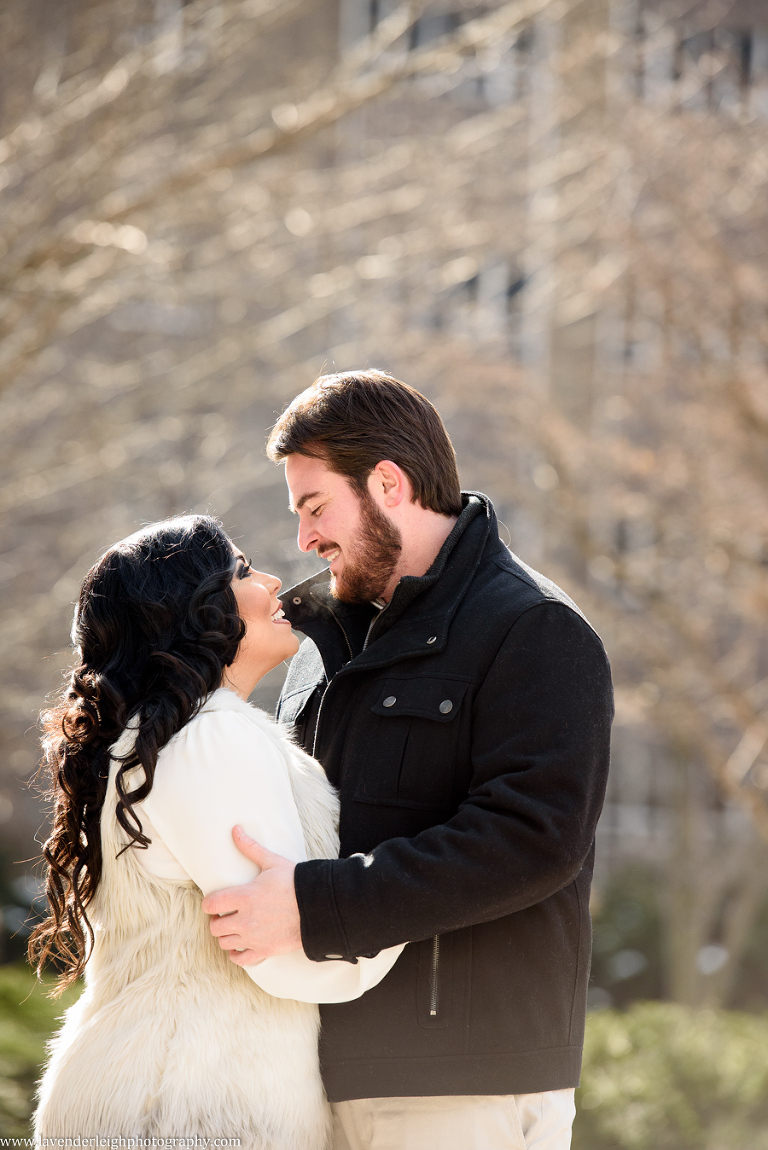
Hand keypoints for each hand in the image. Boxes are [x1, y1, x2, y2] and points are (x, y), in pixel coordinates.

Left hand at [200, 826, 301, 964]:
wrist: (318, 906)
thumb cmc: (295, 882)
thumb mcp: (272, 862)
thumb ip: (250, 848)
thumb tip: (235, 830)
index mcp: (244, 896)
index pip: (211, 904)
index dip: (209, 903)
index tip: (215, 902)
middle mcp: (245, 919)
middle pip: (214, 927)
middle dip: (217, 920)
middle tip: (226, 915)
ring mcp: (254, 937)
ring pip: (224, 943)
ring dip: (226, 936)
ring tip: (234, 928)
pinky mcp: (264, 951)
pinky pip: (239, 959)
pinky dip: (237, 953)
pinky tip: (242, 944)